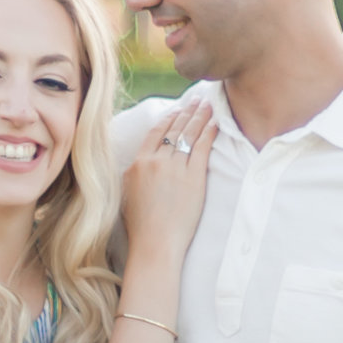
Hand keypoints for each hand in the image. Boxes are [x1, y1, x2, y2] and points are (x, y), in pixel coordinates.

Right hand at [120, 97, 216, 262]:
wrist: (155, 244)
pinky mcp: (193, 178)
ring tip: (208, 104)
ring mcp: (175, 169)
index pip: (156, 132)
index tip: (178, 108)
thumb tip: (140, 162)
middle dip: (187, 111)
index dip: (169, 118)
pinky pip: (202, 148)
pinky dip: (209, 133)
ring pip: (189, 135)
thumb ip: (134, 172)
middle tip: (197, 98)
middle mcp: (156, 161)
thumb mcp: (127, 193)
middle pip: (175, 129)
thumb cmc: (141, 225)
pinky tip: (215, 123)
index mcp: (138, 163)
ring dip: (199, 116)